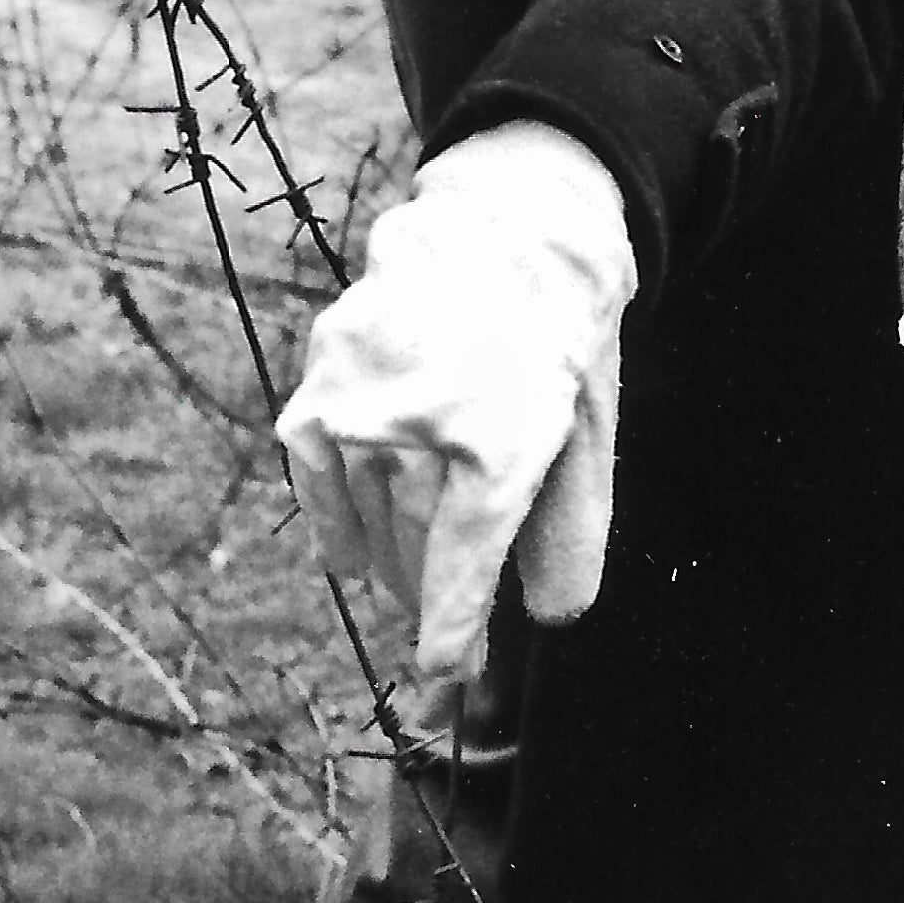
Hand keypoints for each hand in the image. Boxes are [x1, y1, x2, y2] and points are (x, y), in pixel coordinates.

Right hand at [277, 124, 635, 690]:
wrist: (508, 228)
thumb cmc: (558, 342)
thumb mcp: (588, 430)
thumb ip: (570, 528)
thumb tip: (556, 619)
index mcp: (502, 437)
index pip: (465, 562)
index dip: (453, 627)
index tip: (443, 674)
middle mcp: (424, 421)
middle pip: (416, 548)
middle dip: (430, 599)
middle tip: (443, 632)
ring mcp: (364, 397)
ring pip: (367, 517)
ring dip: (388, 562)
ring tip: (410, 582)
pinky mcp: (322, 377)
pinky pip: (316, 474)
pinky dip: (333, 518)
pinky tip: (350, 553)